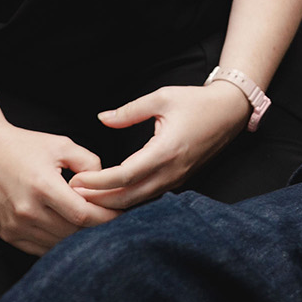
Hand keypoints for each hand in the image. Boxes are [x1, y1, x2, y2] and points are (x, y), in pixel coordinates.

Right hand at [0, 121, 119, 255]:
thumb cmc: (24, 145)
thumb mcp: (61, 145)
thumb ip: (90, 163)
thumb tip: (105, 187)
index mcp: (42, 186)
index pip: (83, 214)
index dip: (106, 217)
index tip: (121, 214)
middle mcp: (27, 210)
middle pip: (73, 232)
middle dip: (95, 227)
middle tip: (111, 219)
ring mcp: (15, 226)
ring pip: (58, 244)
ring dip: (77, 237)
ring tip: (90, 223)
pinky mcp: (8, 234)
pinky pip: (41, 248)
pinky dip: (58, 242)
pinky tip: (67, 228)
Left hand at [67, 83, 251, 209]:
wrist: (229, 112)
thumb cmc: (196, 102)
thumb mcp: (161, 98)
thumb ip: (129, 111)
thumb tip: (102, 118)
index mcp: (166, 151)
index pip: (125, 174)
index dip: (99, 181)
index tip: (76, 180)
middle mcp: (171, 171)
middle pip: (129, 196)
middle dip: (99, 199)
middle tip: (71, 195)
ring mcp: (177, 179)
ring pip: (139, 201)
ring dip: (112, 202)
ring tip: (85, 198)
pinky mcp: (178, 180)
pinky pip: (149, 196)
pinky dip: (128, 200)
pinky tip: (111, 196)